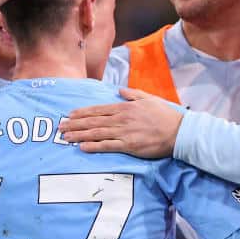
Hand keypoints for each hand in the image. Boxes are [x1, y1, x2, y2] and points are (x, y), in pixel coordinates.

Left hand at [59, 88, 182, 157]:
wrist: (179, 131)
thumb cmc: (165, 115)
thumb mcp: (149, 99)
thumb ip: (132, 94)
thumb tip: (120, 91)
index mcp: (125, 107)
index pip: (99, 109)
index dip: (82, 113)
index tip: (69, 115)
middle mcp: (121, 119)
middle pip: (93, 121)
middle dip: (75, 124)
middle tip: (60, 127)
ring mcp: (124, 132)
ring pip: (96, 133)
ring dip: (79, 135)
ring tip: (66, 137)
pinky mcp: (129, 146)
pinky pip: (107, 146)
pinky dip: (93, 146)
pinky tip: (82, 147)